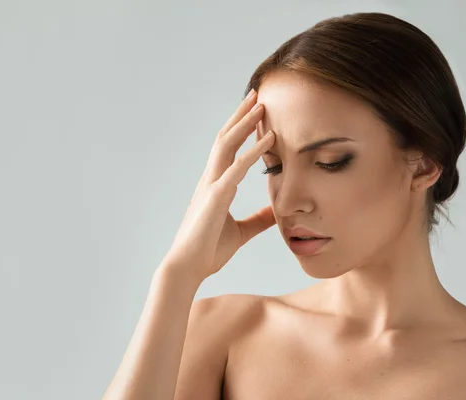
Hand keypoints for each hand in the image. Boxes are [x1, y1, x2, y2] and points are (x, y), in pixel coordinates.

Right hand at [161, 90, 275, 281]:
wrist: (188, 268)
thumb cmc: (209, 250)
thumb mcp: (242, 231)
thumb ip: (259, 219)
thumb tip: (277, 211)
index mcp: (215, 185)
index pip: (228, 149)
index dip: (240, 129)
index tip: (255, 112)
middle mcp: (211, 179)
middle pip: (225, 138)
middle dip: (241, 115)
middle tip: (257, 95)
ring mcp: (211, 185)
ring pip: (227, 145)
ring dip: (245, 123)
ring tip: (261, 105)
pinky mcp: (215, 197)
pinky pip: (237, 168)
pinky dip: (254, 151)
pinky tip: (269, 139)